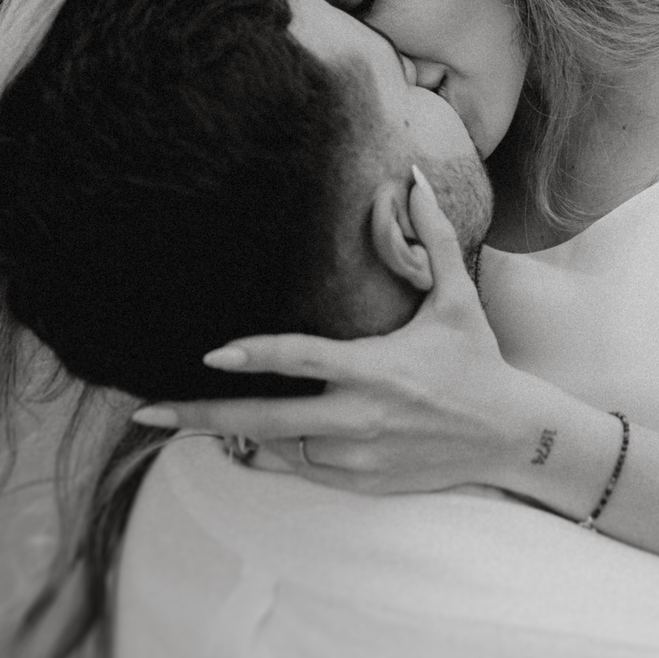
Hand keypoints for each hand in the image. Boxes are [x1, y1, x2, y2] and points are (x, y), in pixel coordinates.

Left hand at [132, 169, 538, 494]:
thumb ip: (432, 236)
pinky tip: (245, 441)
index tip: (211, 352)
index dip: (255, 355)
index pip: (303, 359)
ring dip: (241, 431)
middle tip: (148, 410)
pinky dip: (272, 457)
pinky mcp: (361, 483)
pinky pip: (301, 472)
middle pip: (266, 419)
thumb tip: (415, 174)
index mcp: (376, 368)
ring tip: (190, 418)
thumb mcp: (457, 298)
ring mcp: (358, 456)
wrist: (511, 436)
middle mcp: (360, 416)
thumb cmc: (477, 359)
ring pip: (279, 447)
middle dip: (202, 416)